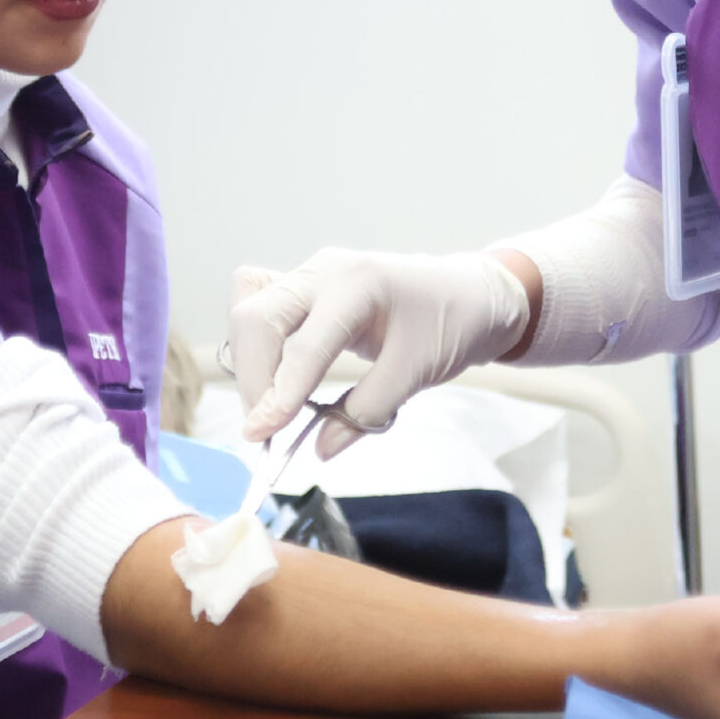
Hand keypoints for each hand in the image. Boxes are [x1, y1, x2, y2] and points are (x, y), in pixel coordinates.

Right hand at [227, 249, 530, 457]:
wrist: (470, 295)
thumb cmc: (452, 322)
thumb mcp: (417, 372)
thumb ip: (366, 412)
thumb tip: (320, 448)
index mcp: (359, 283)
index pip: (306, 344)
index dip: (280, 394)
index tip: (262, 434)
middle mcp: (325, 270)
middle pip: (258, 318)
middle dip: (254, 378)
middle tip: (264, 429)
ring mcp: (311, 274)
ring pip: (251, 311)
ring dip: (250, 363)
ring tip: (268, 408)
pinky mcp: (304, 287)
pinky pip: (258, 302)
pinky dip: (253, 340)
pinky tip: (268, 372)